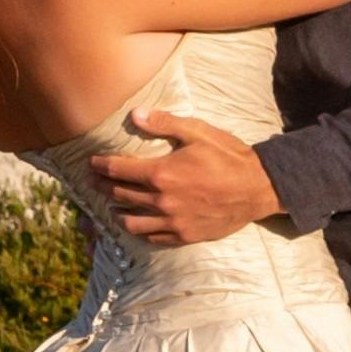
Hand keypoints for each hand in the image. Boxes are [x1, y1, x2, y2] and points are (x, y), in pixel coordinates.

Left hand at [91, 108, 285, 245]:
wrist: (258, 188)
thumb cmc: (229, 156)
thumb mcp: (198, 132)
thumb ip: (164, 124)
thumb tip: (135, 114)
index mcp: (162, 173)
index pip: (119, 169)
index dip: (101, 165)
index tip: (92, 163)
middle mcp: (162, 200)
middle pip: (121, 194)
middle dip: (104, 185)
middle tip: (95, 180)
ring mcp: (172, 221)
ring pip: (131, 221)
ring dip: (117, 212)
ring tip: (112, 205)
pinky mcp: (184, 235)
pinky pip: (153, 237)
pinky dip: (140, 230)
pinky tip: (137, 224)